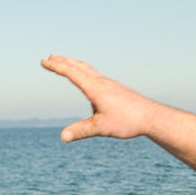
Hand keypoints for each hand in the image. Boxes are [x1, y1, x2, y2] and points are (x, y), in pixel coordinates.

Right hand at [40, 55, 159, 142]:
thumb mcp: (102, 128)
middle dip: (63, 61)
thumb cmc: (128, 121)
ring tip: (66, 65)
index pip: (71, 73)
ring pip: (89, 69)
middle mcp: (102, 82)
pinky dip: (86, 72)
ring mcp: (110, 84)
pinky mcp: (116, 89)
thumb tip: (63, 137)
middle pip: (79, 66)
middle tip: (50, 57)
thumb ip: (81, 131)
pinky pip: (97, 76)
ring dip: (75, 64)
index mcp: (95, 88)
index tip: (44, 61)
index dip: (56, 66)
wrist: (151, 117)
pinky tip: (89, 82)